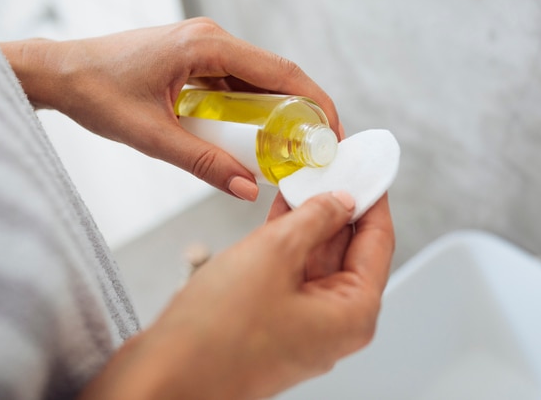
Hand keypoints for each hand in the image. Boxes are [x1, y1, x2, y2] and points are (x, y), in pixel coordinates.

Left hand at [0, 19, 339, 199]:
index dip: (315, 102)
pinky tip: (258, 135)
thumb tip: (249, 189)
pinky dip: (254, 107)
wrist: (60, 72)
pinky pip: (238, 82)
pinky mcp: (197, 57)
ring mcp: (205, 45)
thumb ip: (202, 164)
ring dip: (280, 110)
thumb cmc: (96, 93)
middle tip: (319, 148)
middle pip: (277, 74)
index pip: (281, 72)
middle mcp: (212, 38)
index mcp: (206, 46)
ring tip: (295, 147)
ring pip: (259, 78)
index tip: (333, 132)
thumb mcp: (151, 136)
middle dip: (304, 110)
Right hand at [79, 192, 394, 399]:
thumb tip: (339, 201)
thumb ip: (315, 219)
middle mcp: (335, 323)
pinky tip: (282, 207)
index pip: (378, 241)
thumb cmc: (216, 334)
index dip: (372, 196)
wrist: (162, 377)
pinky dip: (288, 240)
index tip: (368, 165)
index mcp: (353, 314)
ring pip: (317, 259)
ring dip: (310, 219)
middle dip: (339, 203)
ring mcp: (303, 325)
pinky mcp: (274, 322)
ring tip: (306, 175)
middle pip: (349, 249)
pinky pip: (291, 272)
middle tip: (333, 163)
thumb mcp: (275, 253)